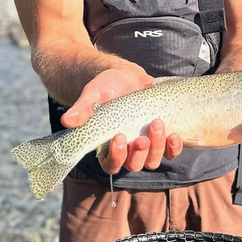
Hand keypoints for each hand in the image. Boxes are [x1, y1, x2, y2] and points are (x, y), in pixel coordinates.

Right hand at [61, 68, 182, 172]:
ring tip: (156, 124)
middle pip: (134, 165)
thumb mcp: (93, 94)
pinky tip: (174, 135)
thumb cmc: (105, 87)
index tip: (118, 137)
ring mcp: (146, 146)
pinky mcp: (162, 137)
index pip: (110, 164)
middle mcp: (127, 152)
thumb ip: (82, 108)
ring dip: (156, 147)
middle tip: (141, 137)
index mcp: (106, 147)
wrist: (126, 77)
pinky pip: (170, 151)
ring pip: (152, 160)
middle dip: (139, 153)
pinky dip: (173, 146)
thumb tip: (67, 121)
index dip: (116, 157)